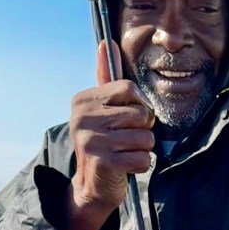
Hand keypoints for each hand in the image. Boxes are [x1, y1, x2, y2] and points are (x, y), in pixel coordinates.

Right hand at [65, 40, 154, 229]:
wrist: (90, 187)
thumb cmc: (103, 143)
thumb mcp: (101, 109)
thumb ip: (106, 78)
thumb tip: (107, 42)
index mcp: (83, 100)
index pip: (129, 89)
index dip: (139, 106)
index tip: (128, 119)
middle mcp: (83, 118)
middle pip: (141, 114)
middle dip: (142, 130)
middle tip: (125, 141)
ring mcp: (92, 140)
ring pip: (145, 138)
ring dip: (142, 150)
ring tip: (125, 154)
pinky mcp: (103, 162)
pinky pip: (143, 158)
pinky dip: (140, 166)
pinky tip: (124, 167)